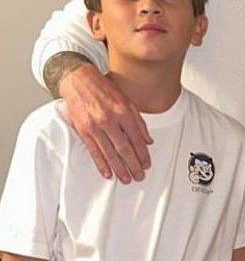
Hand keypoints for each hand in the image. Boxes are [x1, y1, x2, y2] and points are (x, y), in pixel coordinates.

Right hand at [58, 63, 151, 182]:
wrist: (79, 81)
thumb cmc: (105, 90)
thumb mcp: (127, 101)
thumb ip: (138, 121)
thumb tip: (148, 140)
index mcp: (123, 112)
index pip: (136, 138)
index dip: (143, 153)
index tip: (147, 164)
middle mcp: (110, 120)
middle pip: (124, 148)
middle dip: (133, 165)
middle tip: (139, 176)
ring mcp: (95, 126)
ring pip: (109, 152)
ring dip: (118, 168)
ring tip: (126, 179)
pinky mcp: (83, 130)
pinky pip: (93, 151)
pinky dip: (101, 164)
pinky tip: (107, 173)